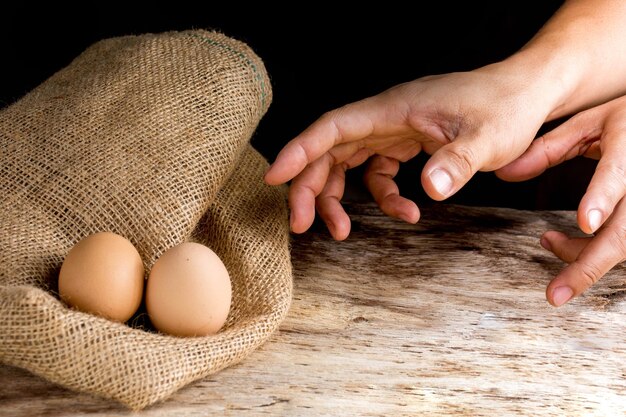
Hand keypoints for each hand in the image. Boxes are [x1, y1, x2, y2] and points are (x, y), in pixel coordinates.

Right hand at [264, 66, 555, 239]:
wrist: (525, 95)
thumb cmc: (507, 106)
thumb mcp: (489, 137)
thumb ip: (458, 161)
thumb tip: (430, 189)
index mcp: (392, 109)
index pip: (332, 127)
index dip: (299, 151)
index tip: (274, 178)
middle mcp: (385, 118)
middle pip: (329, 151)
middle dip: (311, 188)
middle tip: (302, 226)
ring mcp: (394, 131)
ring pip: (347, 164)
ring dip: (338, 198)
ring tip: (341, 232)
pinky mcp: (406, 144)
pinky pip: (378, 173)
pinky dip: (383, 197)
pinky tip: (407, 214)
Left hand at [497, 95, 625, 305]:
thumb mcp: (591, 123)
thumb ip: (549, 148)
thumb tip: (503, 173)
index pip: (618, 175)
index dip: (602, 198)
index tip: (586, 223)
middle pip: (624, 232)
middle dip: (589, 265)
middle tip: (555, 294)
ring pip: (622, 244)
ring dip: (583, 257)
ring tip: (548, 242)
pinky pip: (623, 243)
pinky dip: (594, 252)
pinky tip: (571, 244)